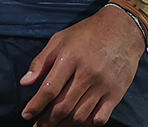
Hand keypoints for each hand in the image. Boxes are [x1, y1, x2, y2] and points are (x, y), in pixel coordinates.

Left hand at [20, 5, 145, 125]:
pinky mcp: (116, 93)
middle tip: (38, 126)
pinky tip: (77, 123)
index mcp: (70, 58)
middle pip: (64, 106)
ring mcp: (103, 85)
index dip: (36, 105)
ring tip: (55, 125)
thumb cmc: (87, 33)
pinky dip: (87, 124)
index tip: (26, 114)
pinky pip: (100, 117)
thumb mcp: (59, 40)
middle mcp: (87, 74)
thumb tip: (25, 82)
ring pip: (80, 115)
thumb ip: (41, 61)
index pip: (50, 89)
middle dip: (48, 120)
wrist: (123, 30)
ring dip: (65, 124)